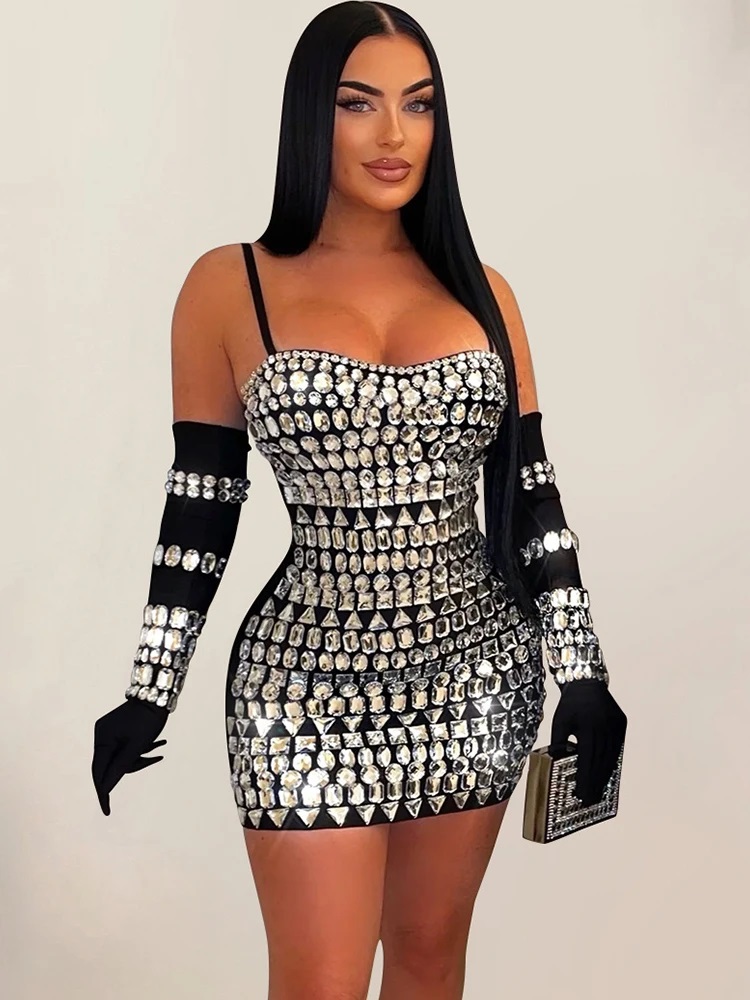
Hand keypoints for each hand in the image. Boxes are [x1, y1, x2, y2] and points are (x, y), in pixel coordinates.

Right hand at [92, 699, 169, 815]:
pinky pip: (125, 748)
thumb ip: (121, 767)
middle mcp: (102, 736)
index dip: (103, 793)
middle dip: (132, 765)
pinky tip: (159, 744)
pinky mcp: (118, 730)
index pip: (99, 772)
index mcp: (102, 740)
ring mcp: (109, 733)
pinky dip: (140, 749)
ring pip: (121, 757)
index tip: (107, 810)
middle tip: (154, 756)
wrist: (156, 695)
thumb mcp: (137, 746)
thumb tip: (106, 789)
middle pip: (111, 765)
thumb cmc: (148, 719)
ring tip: (160, 744)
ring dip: (140, 756)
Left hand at [549, 679, 626, 805]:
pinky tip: (606, 774)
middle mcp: (604, 728)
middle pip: (600, 763)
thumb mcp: (559, 722)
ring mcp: (616, 726)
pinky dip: (611, 762)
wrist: (587, 682)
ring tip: (598, 791)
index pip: (587, 760)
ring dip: (604, 776)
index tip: (581, 796)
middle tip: (590, 801)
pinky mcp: (621, 724)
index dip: (585, 780)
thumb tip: (558, 766)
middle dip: (594, 783)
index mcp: (588, 728)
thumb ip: (559, 743)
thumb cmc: (569, 705)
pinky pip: (617, 748)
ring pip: (610, 757)